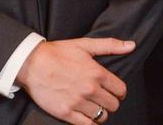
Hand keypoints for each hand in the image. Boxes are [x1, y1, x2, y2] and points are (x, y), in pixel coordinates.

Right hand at [16, 38, 133, 123]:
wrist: (32, 63)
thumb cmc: (58, 53)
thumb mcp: (85, 45)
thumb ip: (110, 45)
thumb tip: (131, 45)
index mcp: (97, 73)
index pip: (120, 90)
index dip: (120, 91)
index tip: (115, 91)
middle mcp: (90, 89)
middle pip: (113, 105)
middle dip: (111, 102)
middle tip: (104, 99)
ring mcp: (78, 102)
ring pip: (101, 116)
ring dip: (100, 113)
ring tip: (94, 107)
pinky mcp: (66, 113)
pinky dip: (90, 123)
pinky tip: (86, 116)